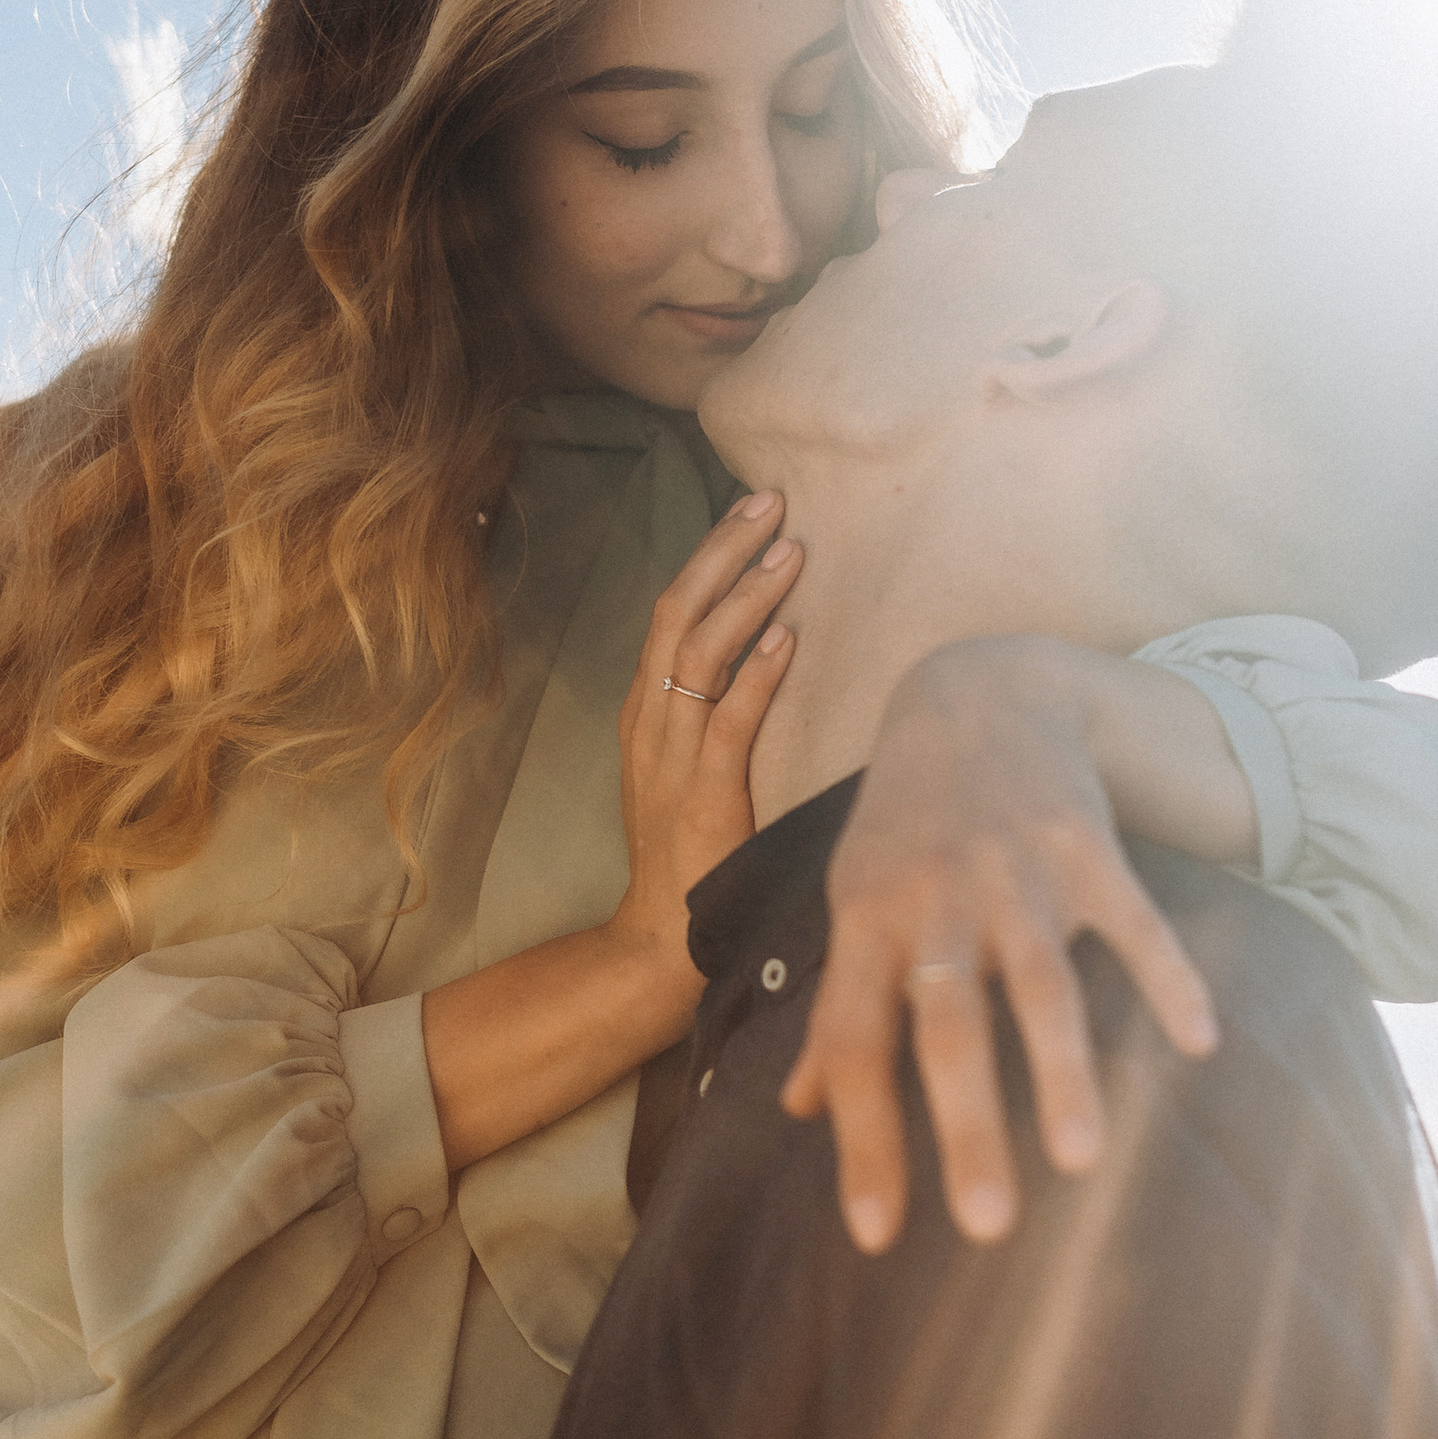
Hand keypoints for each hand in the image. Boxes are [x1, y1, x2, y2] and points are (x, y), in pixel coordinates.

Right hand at [606, 491, 798, 993]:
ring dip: (747, 598)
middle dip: (724, 551)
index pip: (672, 611)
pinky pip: (728, 722)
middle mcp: (651, 722)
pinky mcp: (702, 795)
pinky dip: (758, 676)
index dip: (711, 555)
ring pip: (699, 654)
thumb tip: (770, 649)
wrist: (663, 936)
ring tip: (791, 553)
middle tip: (772, 502)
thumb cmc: (690, 851)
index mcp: (646, 710)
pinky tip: (790, 638)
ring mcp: (671, 757)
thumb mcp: (691, 767)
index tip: (754, 510)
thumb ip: (716, 710)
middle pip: (677, 612)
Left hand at [783, 637, 1218, 1251]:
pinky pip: (1132, 920)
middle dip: (966, 1125)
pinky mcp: (1087, 845)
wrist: (976, 691)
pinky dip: (1168, 978)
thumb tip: (794, 1109)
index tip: (879, 1235)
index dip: (863, 1140)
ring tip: (1083, 1162)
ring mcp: (1015, 872)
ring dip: (1062, 1072)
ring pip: (1040, 984)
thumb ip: (836, 1008)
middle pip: (948, 1026)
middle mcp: (936, 902)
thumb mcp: (853, 903)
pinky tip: (1200, 1045)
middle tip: (987, 1226)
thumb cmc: (904, 824)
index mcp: (867, 926)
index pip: (855, 1046)